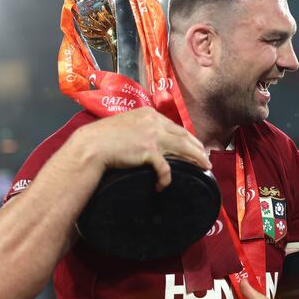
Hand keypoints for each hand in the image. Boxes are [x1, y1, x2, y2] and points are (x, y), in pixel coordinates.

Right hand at [67, 107, 210, 190]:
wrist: (92, 145)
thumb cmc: (104, 137)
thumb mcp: (126, 125)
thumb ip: (141, 127)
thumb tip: (150, 139)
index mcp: (149, 114)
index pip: (175, 126)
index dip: (188, 137)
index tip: (196, 145)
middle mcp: (154, 122)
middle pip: (184, 135)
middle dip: (198, 147)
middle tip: (206, 157)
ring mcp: (152, 135)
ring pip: (183, 147)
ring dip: (196, 158)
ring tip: (204, 167)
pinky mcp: (148, 150)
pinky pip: (164, 167)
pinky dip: (165, 178)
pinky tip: (163, 185)